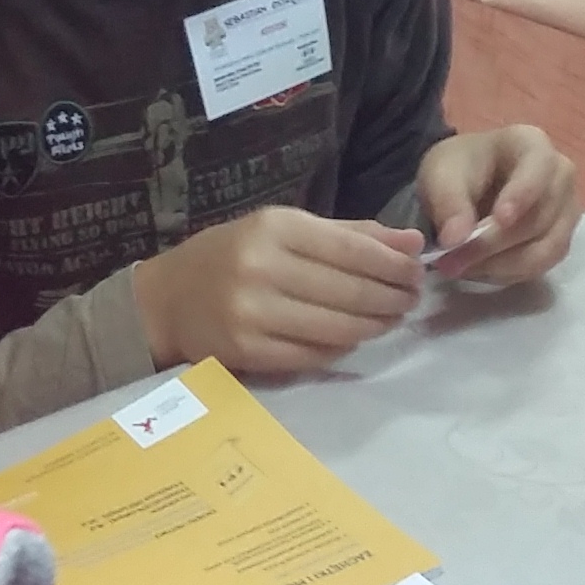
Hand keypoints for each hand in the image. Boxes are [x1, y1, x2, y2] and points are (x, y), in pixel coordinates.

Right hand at [134, 206, 424, 374]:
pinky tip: (352, 338)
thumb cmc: (232, 256)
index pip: (353, 249)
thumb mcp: (283, 229)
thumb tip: (412, 243)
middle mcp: (262, 268)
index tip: (417, 271)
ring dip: (375, 326)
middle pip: (351, 291)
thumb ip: (349, 234)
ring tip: (390, 319)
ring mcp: (254, 314)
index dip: (394, 264)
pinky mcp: (249, 352)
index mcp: (274, 228)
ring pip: (338, 328)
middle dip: (391, 297)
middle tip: (411, 299)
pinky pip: (314, 356)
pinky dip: (342, 349)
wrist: (166, 300)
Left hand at [412, 125, 580, 286]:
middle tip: (452, 261)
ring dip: (501, 265)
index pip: (538, 169)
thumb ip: (449, 203)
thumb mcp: (441, 176)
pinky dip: (509, 273)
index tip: (498, 219)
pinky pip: (542, 264)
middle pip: (538, 217)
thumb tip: (455, 239)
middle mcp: (561, 175)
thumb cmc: (458, 170)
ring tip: (461, 268)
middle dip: (494, 244)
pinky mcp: (560, 239)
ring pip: (545, 248)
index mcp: (532, 144)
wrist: (465, 184)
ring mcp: (566, 210)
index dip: (521, 195)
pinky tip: (480, 271)